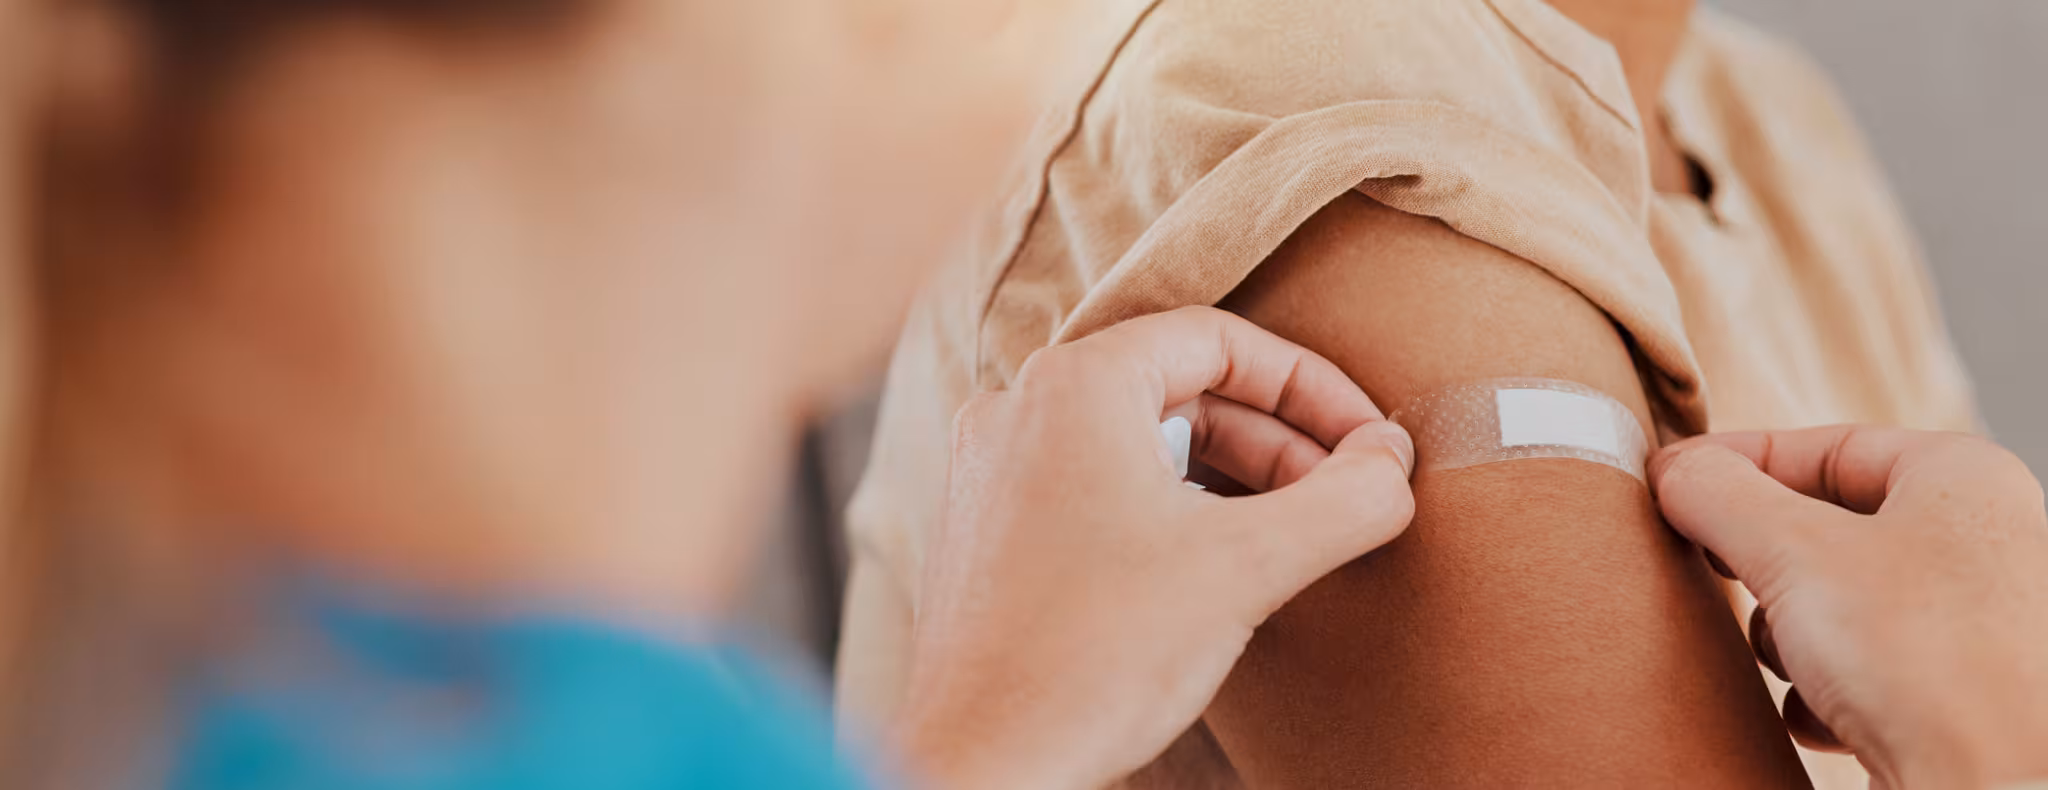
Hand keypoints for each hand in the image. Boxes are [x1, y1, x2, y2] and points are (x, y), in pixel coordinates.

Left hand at [891, 306, 1415, 789]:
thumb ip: (1344, 499)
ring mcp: (996, 469)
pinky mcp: (991, 529)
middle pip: (1180, 387)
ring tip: (1295, 535)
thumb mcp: (1248, 567)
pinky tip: (1216, 566)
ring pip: (1139, 440)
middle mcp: (1020, 409)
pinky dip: (1169, 507)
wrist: (988, 763)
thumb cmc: (1096, 656)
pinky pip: (1097, 486)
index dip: (1312, 386)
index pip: (1218, 339)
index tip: (1368, 444)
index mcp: (1074, 384)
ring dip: (1229, 477)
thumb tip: (1392, 461)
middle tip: (1346, 495)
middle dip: (1277, 438)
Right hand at [1651, 426, 2047, 789]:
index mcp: (1962, 478)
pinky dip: (1823, 689)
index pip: (1828, 445)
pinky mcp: (1957, 694)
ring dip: (1790, 633)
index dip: (1739, 461)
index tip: (1673, 483)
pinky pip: (1862, 669)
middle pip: (1829, 525)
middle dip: (1765, 560)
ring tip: (1791, 659)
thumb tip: (1671, 470)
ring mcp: (1974, 621)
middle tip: (1714, 568)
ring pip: (1838, 600)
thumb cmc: (1922, 656)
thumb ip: (1717, 494)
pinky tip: (1821, 711)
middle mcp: (1979, 541)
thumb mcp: (1791, 550)